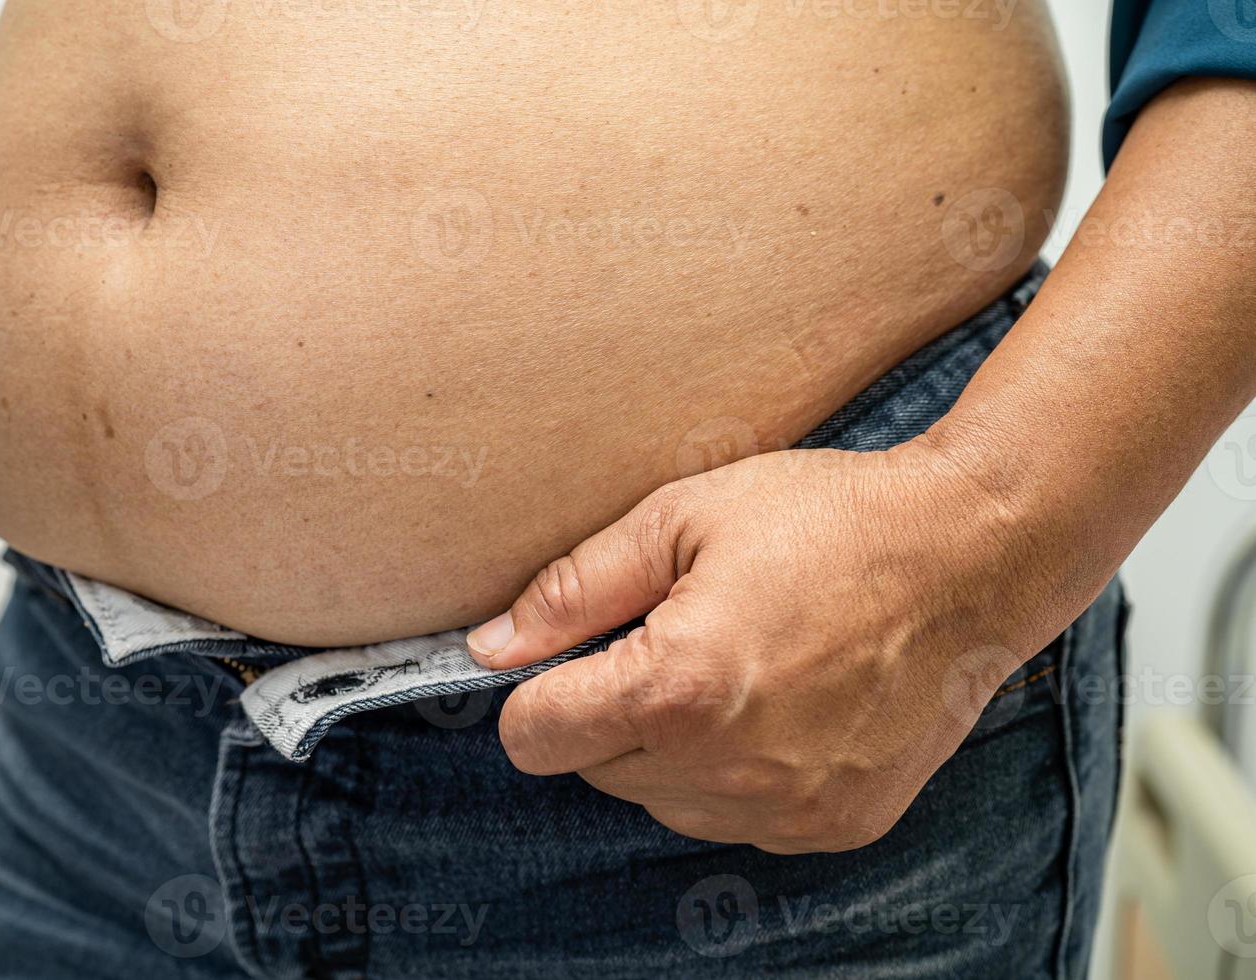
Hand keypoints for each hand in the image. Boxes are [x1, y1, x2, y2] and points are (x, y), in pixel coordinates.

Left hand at [465, 434, 1080, 852]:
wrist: (973, 555)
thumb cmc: (829, 520)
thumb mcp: (683, 518)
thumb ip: (573, 589)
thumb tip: (490, 646)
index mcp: (677, 689)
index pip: (533, 739)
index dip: (537, 691)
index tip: (574, 654)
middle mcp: (727, 770)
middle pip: (594, 770)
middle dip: (609, 709)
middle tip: (672, 638)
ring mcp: (786, 809)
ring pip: (662, 801)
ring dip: (670, 748)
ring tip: (735, 668)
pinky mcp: (834, 827)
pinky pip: (737, 818)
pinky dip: (735, 773)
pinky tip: (781, 706)